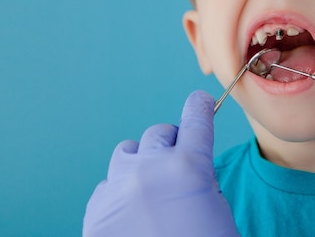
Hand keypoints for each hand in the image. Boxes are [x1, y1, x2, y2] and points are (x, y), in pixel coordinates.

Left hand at [83, 90, 238, 236]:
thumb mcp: (217, 214)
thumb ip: (203, 182)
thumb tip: (189, 171)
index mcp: (188, 169)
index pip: (196, 121)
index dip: (200, 107)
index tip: (200, 101)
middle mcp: (149, 170)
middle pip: (160, 134)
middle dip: (173, 143)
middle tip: (180, 162)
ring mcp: (118, 188)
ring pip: (129, 151)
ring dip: (143, 161)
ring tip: (152, 186)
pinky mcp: (97, 210)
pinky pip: (109, 184)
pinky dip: (122, 191)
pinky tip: (131, 212)